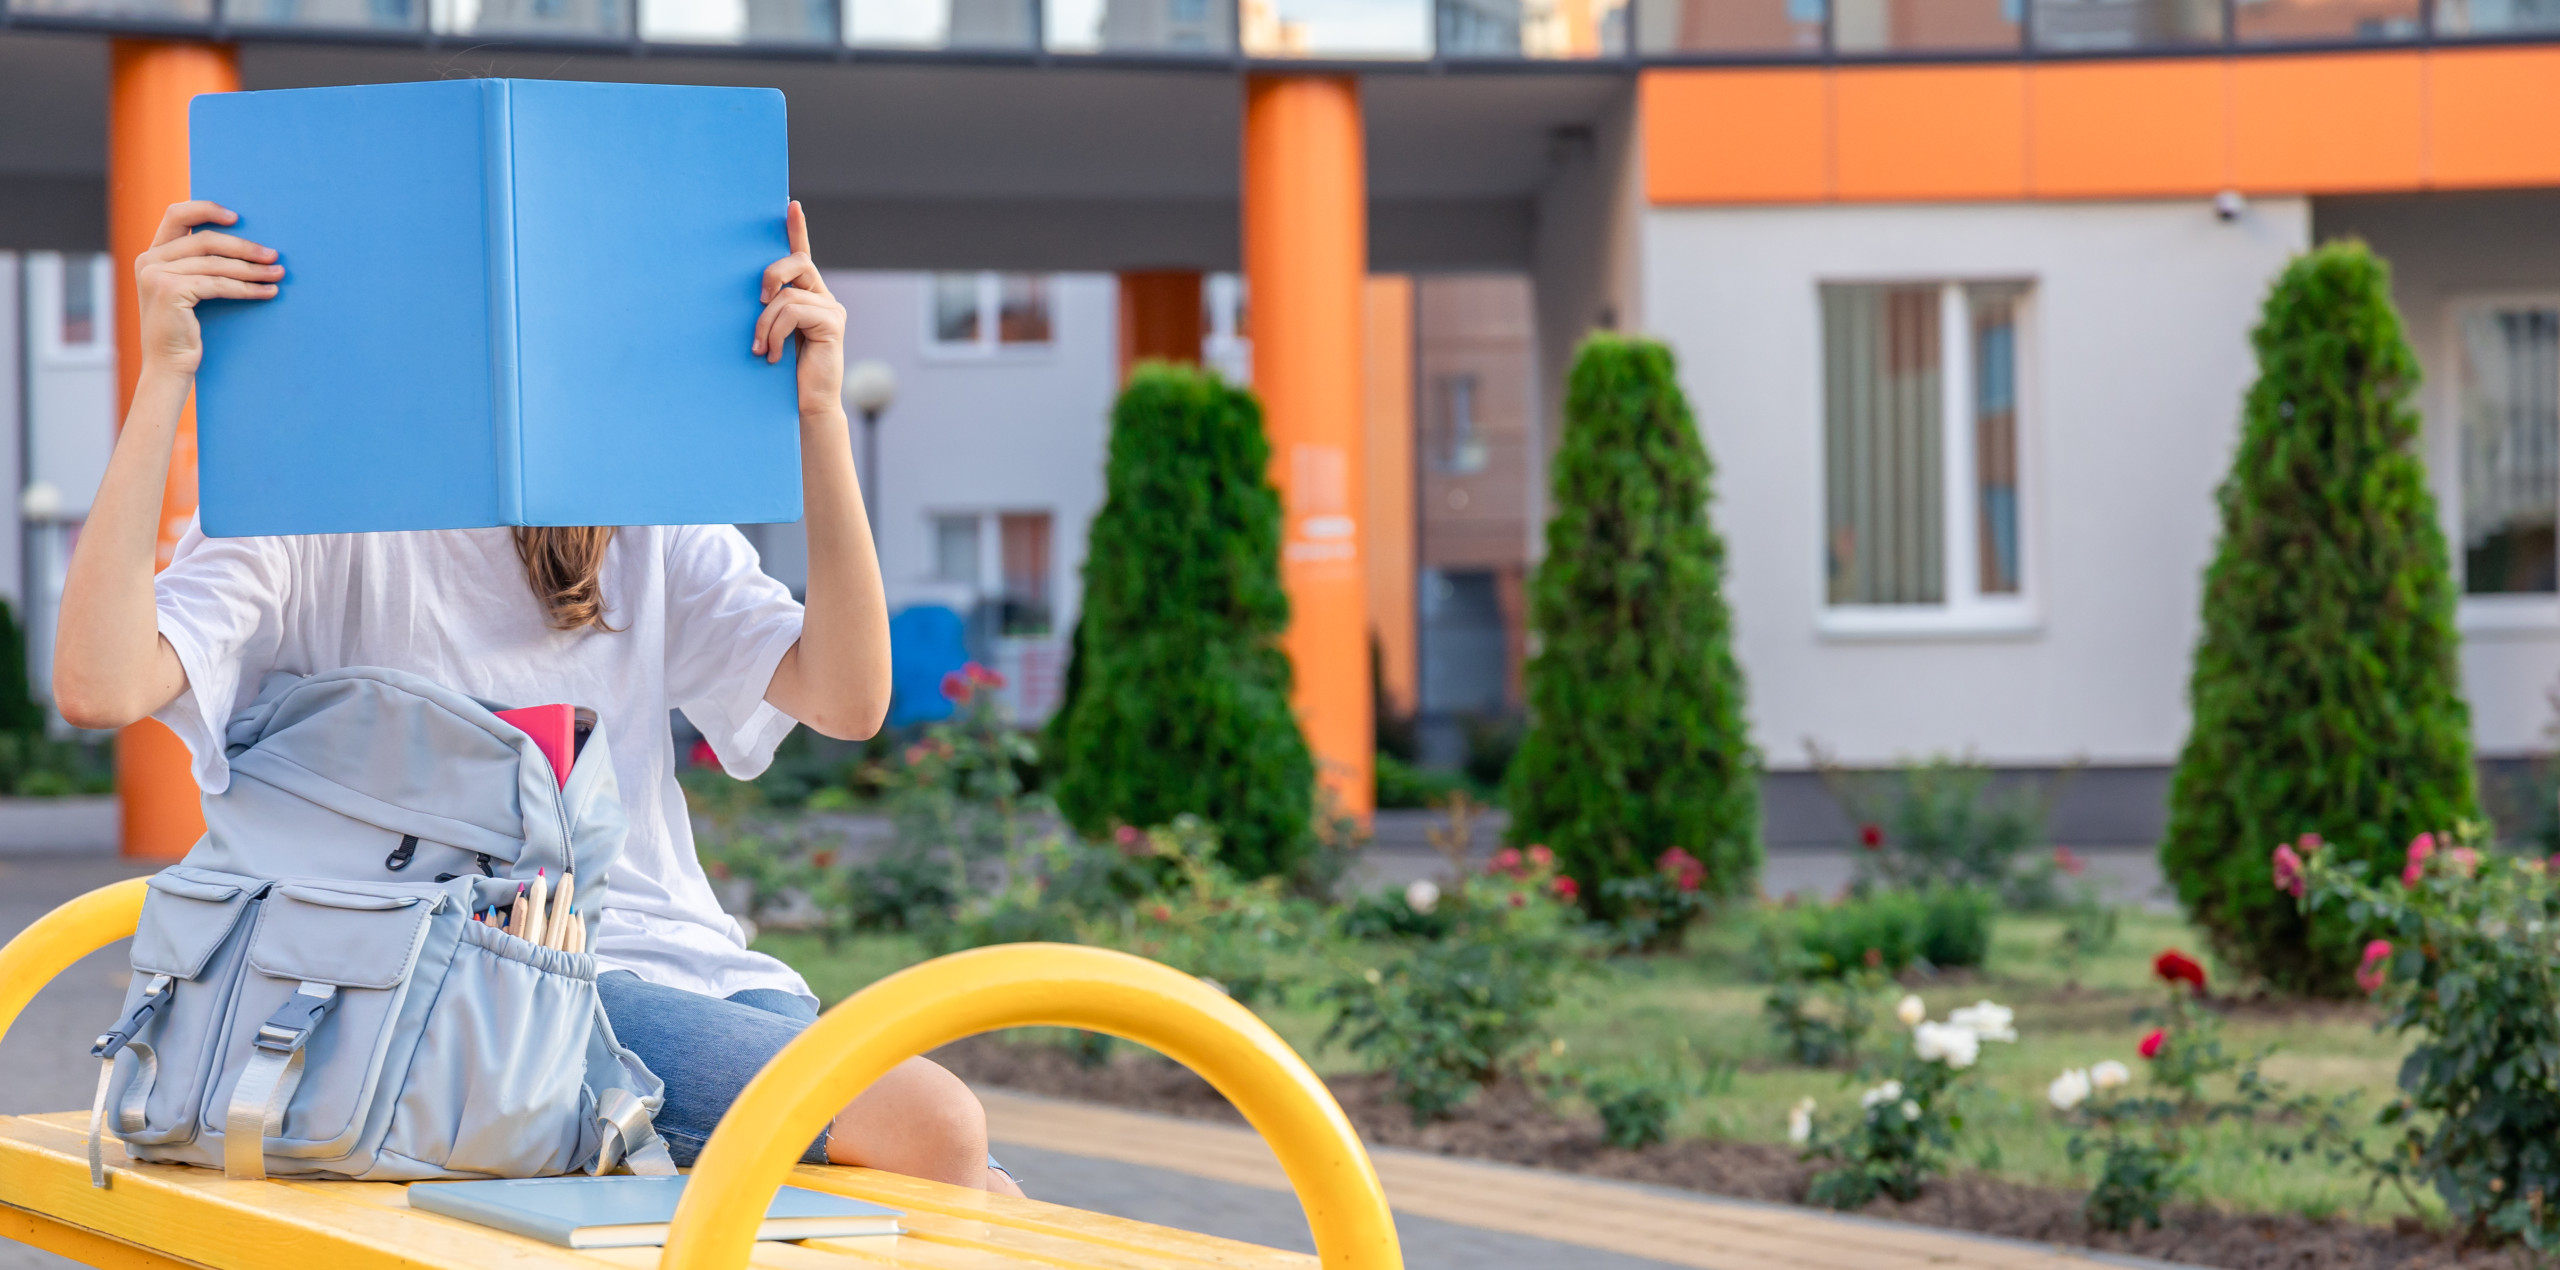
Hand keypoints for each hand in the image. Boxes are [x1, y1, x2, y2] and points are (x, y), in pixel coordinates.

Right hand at [133, 201, 281, 378]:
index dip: (207, 209)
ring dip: (252, 269)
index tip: (238, 217)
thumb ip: (197, 264)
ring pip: (216, 263)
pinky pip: (219, 284)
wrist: (169, 366)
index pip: (176, 214)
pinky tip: (268, 292)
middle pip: (205, 240)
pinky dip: (247, 288)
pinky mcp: (170, 291)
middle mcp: (149, 259)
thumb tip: (243, 243)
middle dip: (244, 247)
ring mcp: (156, 274)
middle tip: (274, 255)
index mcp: (152, 253)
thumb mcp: (186, 289)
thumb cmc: (185, 329)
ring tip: (278, 274)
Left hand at [754, 201, 845, 417]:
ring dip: (765, 323)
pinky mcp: (832, 324)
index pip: (802, 255)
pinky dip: (776, 332)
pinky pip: (794, 312)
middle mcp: (823, 298)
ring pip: (788, 295)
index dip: (797, 229)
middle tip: (756, 301)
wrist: (804, 405)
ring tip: (761, 348)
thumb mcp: (771, 332)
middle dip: (771, 275)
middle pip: (798, 262)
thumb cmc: (782, 373)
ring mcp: (831, 310)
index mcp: (807, 296)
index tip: (790, 205)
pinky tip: (773, 355)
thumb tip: (752, 292)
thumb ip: (769, 309)